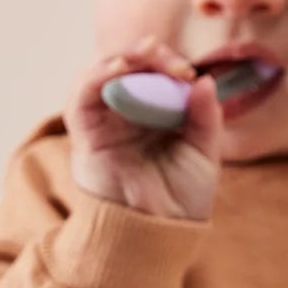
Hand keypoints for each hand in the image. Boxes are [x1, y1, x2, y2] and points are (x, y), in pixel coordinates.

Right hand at [64, 37, 222, 220]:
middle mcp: (125, 116)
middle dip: (147, 55)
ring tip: (145, 52)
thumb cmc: (182, 199)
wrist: (161, 234)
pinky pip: (82, 98)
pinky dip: (96, 76)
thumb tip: (204, 80)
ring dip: (122, 58)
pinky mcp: (85, 137)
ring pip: (101, 75)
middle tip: (168, 58)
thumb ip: (205, 116)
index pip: (154, 74)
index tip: (188, 72)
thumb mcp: (204, 152)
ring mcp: (103, 125)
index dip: (168, 64)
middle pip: (127, 69)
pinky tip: (118, 67)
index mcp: (153, 116)